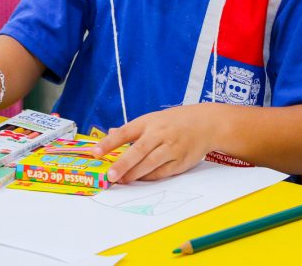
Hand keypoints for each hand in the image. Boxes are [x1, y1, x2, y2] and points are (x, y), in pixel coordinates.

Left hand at [92, 104, 220, 183]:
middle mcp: (159, 134)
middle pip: (138, 150)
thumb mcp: (152, 119)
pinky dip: (150, 177)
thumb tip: (109, 134)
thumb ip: (131, 130)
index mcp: (148, 122)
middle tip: (109, 176)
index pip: (125, 132)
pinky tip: (140, 180)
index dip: (109, 142)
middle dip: (122, 164)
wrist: (205, 123)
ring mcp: (171, 147)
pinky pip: (162, 172)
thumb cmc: (173, 122)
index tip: (95, 152)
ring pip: (150, 163)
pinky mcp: (181, 161)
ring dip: (134, 174)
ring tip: (121, 181)